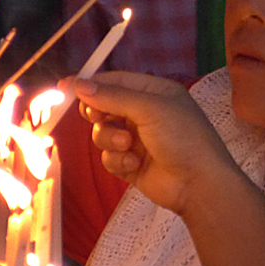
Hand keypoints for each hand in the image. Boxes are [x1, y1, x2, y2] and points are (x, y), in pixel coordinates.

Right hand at [74, 72, 237, 216]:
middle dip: (99, 113)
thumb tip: (80, 84)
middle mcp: (144, 113)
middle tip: (100, 117)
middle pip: (103, 106)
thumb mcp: (149, 109)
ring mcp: (136, 140)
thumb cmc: (183, 137)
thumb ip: (113, 96)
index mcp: (153, 92)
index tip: (65, 87)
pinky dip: (118, 161)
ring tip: (129, 146)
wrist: (199, 184)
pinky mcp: (130, 164)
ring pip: (102, 133)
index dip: (90, 83)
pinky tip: (136, 165)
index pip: (115, 81)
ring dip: (110, 140)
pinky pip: (108, 157)